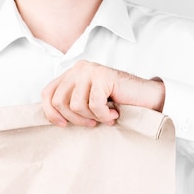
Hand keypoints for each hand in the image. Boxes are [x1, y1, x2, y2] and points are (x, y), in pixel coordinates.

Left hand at [41, 60, 164, 126]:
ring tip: (105, 116)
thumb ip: (70, 104)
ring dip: (92, 117)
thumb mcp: (87, 103)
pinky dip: (104, 115)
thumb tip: (51, 118)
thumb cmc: (117, 104)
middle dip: (74, 119)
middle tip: (92, 123)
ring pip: (75, 105)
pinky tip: (114, 112)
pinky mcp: (103, 75)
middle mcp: (78, 68)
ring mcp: (90, 70)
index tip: (63, 125)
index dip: (51, 113)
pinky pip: (94, 104)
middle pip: (58, 101)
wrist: (145, 98)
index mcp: (71, 74)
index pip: (47, 93)